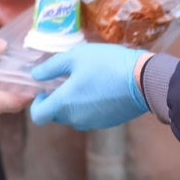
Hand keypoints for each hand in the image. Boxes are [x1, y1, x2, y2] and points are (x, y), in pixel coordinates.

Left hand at [29, 43, 150, 129]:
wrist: (143, 80)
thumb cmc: (106, 64)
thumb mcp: (76, 56)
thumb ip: (51, 67)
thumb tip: (36, 75)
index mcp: (65, 103)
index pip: (38, 116)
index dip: (37, 104)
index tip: (44, 90)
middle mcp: (76, 118)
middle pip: (56, 115)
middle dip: (56, 101)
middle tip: (65, 81)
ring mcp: (93, 123)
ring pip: (74, 116)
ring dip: (73, 104)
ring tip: (85, 83)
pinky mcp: (107, 123)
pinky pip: (90, 116)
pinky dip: (89, 106)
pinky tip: (100, 88)